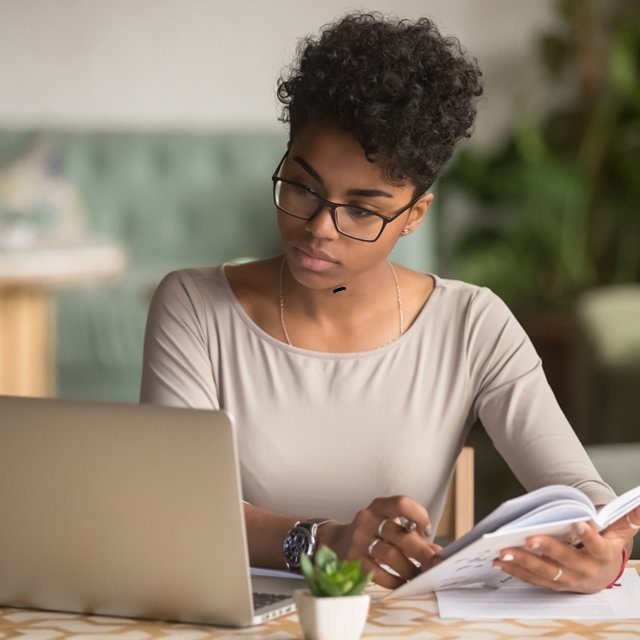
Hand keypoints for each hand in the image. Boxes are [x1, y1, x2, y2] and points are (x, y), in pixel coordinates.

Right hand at [318, 495, 441, 588]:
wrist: (337, 541)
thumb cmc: (372, 533)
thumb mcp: (388, 524)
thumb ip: (412, 534)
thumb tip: (436, 552)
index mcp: (379, 506)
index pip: (401, 503)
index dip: (418, 515)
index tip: (426, 531)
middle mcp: (367, 518)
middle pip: (398, 533)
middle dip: (420, 551)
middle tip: (434, 563)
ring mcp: (358, 539)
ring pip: (389, 554)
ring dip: (409, 568)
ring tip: (419, 576)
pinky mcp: (353, 559)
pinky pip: (377, 573)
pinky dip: (394, 580)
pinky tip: (402, 583)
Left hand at [492, 505, 639, 592]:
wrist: (603, 575)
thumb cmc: (607, 546)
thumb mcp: (619, 533)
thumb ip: (628, 518)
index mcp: (602, 556)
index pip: (597, 546)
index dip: (588, 536)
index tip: (577, 523)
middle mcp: (585, 571)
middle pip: (564, 561)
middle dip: (546, 549)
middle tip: (528, 538)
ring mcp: (568, 580)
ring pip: (544, 572)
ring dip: (523, 562)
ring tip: (503, 551)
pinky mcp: (553, 584)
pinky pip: (533, 579)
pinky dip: (516, 570)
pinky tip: (500, 561)